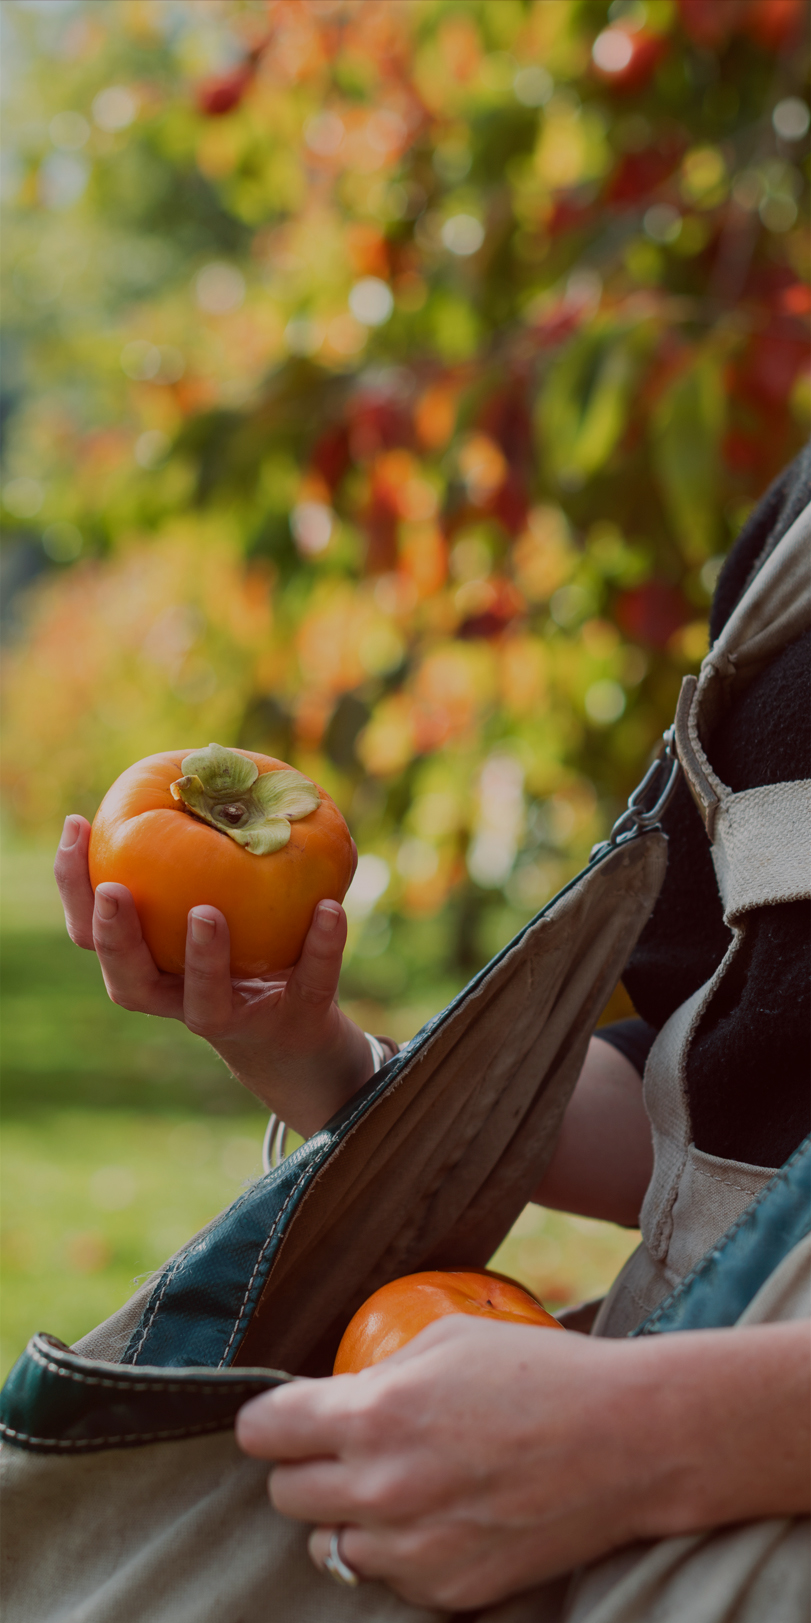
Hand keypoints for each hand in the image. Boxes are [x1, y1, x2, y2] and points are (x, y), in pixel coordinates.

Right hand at [54, 813, 373, 1135]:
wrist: (295, 1031)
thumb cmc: (236, 950)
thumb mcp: (207, 898)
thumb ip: (195, 853)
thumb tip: (204, 765)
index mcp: (146, 964)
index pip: (91, 931)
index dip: (74, 885)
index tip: (78, 824)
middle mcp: (176, 997)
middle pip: (128, 982)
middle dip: (116, 938)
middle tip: (116, 891)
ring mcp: (235, 1017)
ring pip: (204, 1003)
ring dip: (201, 958)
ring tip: (207, 913)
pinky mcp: (295, 1021)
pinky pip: (307, 984)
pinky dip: (321, 948)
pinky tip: (331, 908)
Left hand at [235, 1315, 810, 1611]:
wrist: (628, 1442)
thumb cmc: (541, 1373)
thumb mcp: (448, 1339)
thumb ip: (380, 1373)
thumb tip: (337, 1392)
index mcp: (374, 1414)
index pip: (262, 1431)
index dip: (266, 1419)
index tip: (280, 1418)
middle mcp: (382, 1489)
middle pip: (284, 1494)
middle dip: (303, 1467)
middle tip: (341, 1449)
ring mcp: (414, 1551)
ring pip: (329, 1549)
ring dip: (347, 1518)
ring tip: (393, 1488)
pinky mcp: (449, 1592)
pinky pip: (389, 1580)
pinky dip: (399, 1553)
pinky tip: (439, 1518)